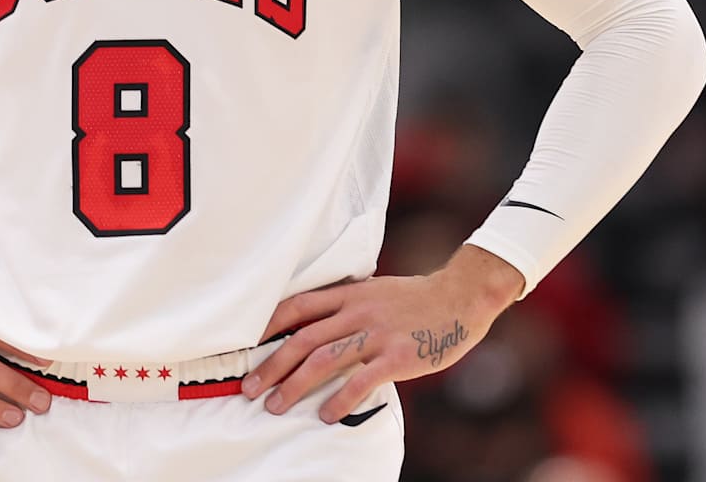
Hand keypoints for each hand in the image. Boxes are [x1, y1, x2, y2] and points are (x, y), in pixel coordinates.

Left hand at [242, 246, 523, 422]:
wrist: (460, 297)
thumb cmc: (415, 298)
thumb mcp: (374, 290)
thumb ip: (345, 304)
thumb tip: (312, 322)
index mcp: (349, 294)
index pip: (297, 306)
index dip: (267, 325)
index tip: (245, 345)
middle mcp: (357, 312)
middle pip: (302, 339)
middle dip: (272, 365)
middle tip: (249, 388)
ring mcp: (377, 334)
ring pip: (323, 360)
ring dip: (294, 385)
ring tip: (275, 406)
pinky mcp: (397, 356)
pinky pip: (361, 381)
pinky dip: (339, 399)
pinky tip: (324, 415)